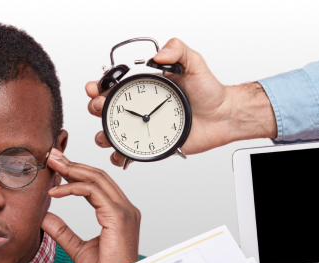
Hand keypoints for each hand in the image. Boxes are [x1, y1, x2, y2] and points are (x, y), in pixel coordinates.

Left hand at [41, 149, 140, 262]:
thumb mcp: (77, 248)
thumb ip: (63, 230)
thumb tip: (45, 217)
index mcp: (120, 214)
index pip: (98, 185)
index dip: (76, 173)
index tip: (56, 167)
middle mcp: (126, 209)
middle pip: (98, 176)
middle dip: (73, 164)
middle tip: (51, 156)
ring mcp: (125, 212)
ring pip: (97, 179)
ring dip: (71, 169)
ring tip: (51, 165)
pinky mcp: (119, 217)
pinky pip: (93, 192)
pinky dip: (73, 188)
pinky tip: (56, 191)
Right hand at [86, 38, 276, 166]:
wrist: (223, 116)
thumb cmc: (209, 91)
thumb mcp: (194, 63)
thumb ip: (178, 50)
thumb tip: (160, 53)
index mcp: (144, 87)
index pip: (113, 86)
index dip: (99, 87)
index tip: (96, 88)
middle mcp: (141, 106)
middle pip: (106, 109)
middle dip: (96, 109)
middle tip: (100, 108)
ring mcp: (144, 127)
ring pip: (112, 133)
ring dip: (102, 135)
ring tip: (105, 135)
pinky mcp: (151, 145)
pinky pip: (128, 153)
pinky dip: (118, 156)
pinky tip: (120, 154)